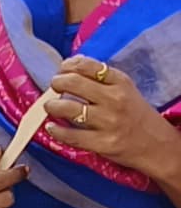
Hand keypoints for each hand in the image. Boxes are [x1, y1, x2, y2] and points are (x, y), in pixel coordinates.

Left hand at [43, 58, 180, 192]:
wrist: (155, 144)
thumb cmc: (135, 114)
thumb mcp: (125, 89)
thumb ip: (101, 78)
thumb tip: (73, 63)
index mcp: (120, 82)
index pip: (88, 65)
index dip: (68, 65)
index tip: (62, 70)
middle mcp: (114, 99)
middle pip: (74, 83)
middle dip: (57, 83)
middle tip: (54, 87)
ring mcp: (108, 122)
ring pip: (69, 109)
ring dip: (52, 106)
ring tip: (50, 107)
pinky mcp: (103, 143)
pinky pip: (72, 136)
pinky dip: (56, 131)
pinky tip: (51, 128)